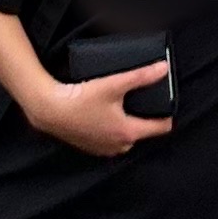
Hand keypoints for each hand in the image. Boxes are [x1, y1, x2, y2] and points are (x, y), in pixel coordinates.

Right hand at [37, 63, 174, 157]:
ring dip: (128, 124)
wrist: (50, 110)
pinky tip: (106, 115)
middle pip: (144, 132)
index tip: (167, 101)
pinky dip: (112, 129)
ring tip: (124, 106)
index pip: (161, 128)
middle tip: (142, 101)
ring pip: (127, 137)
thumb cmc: (80, 99)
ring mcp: (105, 150)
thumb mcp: (113, 84)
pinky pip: (111, 140)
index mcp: (128, 133)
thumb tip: (163, 68)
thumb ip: (140, 76)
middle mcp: (119, 146)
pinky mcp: (92, 148)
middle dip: (145, 118)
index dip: (167, 113)